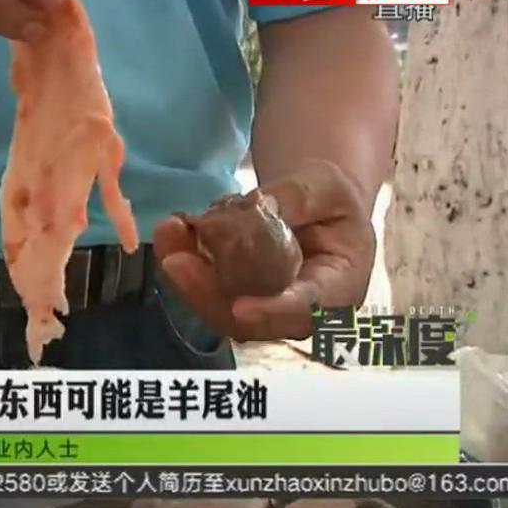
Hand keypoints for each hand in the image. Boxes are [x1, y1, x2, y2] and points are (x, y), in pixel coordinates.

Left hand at [153, 159, 375, 341]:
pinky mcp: (236, 300)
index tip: (241, 306)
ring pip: (221, 311)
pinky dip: (186, 267)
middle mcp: (301, 312)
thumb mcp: (327, 186)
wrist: (314, 209)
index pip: (310, 308)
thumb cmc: (331, 200)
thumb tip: (259, 207)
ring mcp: (264, 311)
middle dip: (209, 293)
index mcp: (339, 287)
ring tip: (169, 232)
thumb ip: (298, 196)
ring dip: (188, 279)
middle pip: (252, 321)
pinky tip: (172, 233)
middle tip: (176, 257)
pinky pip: (207, 294)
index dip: (275, 310)